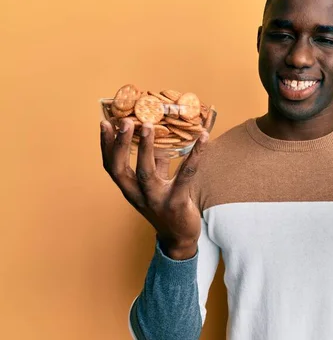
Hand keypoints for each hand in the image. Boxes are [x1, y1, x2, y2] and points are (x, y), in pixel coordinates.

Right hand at [100, 118, 209, 259]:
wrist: (180, 238)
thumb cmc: (167, 206)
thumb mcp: (156, 185)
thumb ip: (155, 163)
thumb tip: (159, 136)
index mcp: (130, 190)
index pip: (111, 166)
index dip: (106, 146)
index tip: (104, 123)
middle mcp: (138, 196)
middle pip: (121, 169)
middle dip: (121, 144)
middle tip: (125, 121)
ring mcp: (156, 200)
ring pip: (146, 173)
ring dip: (146, 148)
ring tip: (149, 125)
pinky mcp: (177, 203)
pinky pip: (185, 175)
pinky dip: (195, 155)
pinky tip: (203, 138)